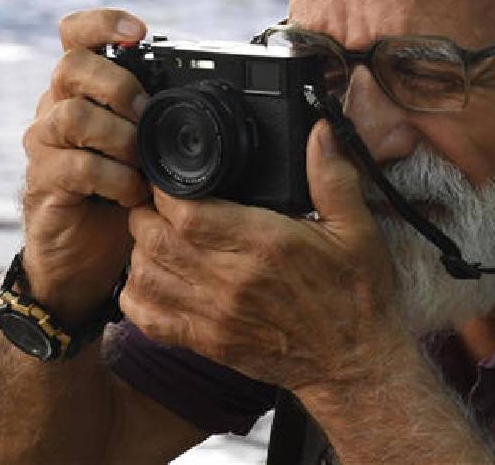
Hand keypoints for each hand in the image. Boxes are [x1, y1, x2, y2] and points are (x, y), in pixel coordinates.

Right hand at [21, 8, 150, 324]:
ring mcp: (45, 145)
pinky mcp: (45, 183)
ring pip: (70, 116)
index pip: (74, 33)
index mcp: (83, 89)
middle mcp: (56, 107)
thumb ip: (162, 118)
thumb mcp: (148, 148)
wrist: (83, 258)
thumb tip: (216, 96)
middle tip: (148, 113)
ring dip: (119, 136)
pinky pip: (74, 167)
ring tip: (143, 160)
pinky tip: (133, 192)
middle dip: (120, 85)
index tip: (140, 32)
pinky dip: (113, 178)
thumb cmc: (123, 193)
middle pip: (71, 65)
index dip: (103, 23)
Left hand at [121, 120, 408, 391]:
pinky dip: (137, 294)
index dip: (166, 189)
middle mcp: (233, 281)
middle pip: (154, 239)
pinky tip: (154, 276)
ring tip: (157, 235)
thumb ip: (332, 176)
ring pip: (144, 275)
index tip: (172, 178)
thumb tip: (320, 130)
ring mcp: (216, 316)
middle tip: (159, 202)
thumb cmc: (356, 294)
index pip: (187, 212)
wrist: (354, 362)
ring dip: (140, 250)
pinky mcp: (208, 343)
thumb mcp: (357, 228)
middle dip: (146, 213)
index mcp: (266, 245)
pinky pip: (148, 318)